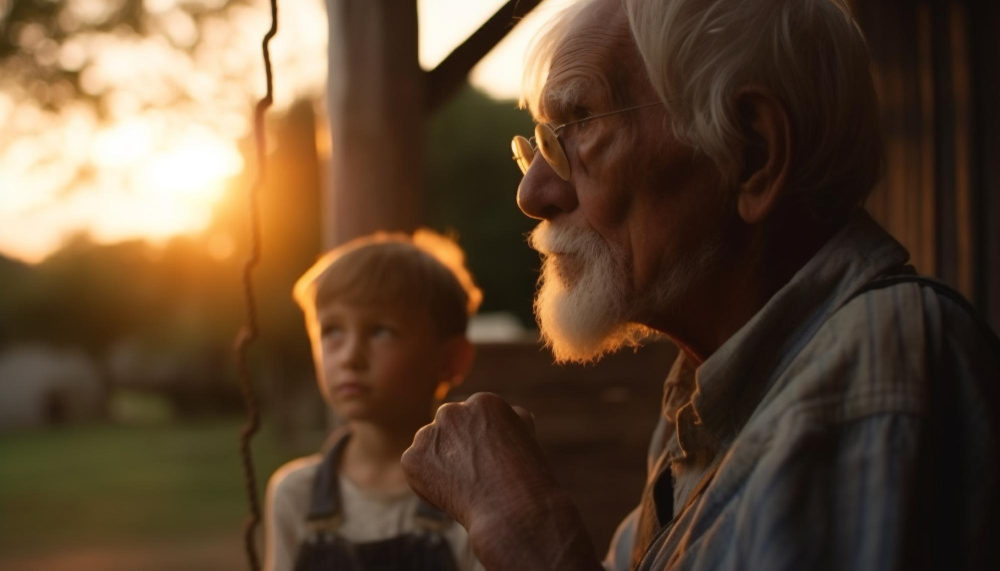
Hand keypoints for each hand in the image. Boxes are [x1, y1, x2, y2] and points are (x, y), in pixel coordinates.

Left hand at [401, 392, 601, 570]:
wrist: (511, 508)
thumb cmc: (525, 476)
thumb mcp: (526, 435)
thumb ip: (509, 419)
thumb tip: (509, 413)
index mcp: (483, 402)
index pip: (474, 419)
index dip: (482, 443)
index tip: (492, 462)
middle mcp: (452, 411)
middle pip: (450, 428)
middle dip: (457, 446)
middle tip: (474, 475)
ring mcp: (428, 433)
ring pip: (430, 445)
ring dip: (440, 461)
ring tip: (464, 486)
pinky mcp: (412, 458)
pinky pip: (416, 467)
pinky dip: (426, 481)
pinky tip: (450, 493)